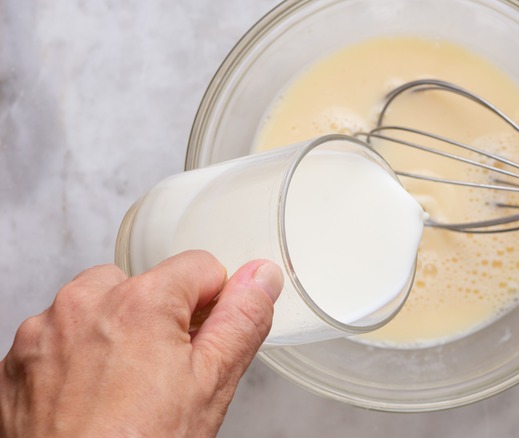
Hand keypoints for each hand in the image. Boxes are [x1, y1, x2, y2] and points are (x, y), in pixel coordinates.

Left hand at [0, 250, 282, 436]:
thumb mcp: (212, 384)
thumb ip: (242, 320)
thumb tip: (260, 277)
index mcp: (140, 301)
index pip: (200, 267)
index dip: (213, 305)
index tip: (203, 343)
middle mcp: (84, 304)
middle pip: (145, 284)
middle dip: (160, 318)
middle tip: (165, 373)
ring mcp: (43, 332)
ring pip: (99, 307)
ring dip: (116, 333)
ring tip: (126, 389)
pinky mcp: (17, 360)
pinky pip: (60, 336)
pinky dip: (77, 357)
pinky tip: (92, 397)